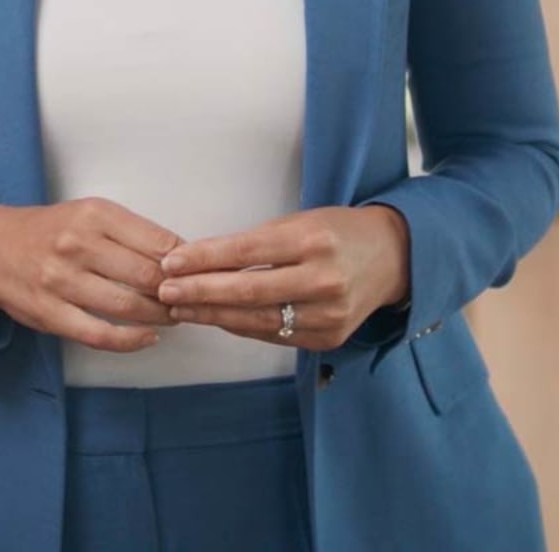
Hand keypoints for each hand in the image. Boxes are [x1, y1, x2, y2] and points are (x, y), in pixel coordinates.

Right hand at [0, 198, 183, 354]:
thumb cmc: (51, 231)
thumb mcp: (91, 214)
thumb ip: (133, 232)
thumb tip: (182, 254)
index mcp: (95, 215)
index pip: (158, 240)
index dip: (185, 262)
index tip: (198, 272)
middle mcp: (78, 245)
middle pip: (147, 275)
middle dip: (176, 292)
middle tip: (190, 298)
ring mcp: (61, 281)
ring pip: (127, 306)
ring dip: (159, 316)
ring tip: (174, 316)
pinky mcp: (49, 313)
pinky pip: (99, 334)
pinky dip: (131, 340)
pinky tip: (148, 337)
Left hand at [154, 206, 411, 350]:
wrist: (393, 257)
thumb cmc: (336, 232)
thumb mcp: (301, 222)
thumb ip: (256, 244)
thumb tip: (198, 262)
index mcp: (314, 240)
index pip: (246, 252)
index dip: (204, 259)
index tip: (170, 262)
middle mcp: (324, 279)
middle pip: (248, 291)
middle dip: (200, 293)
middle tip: (165, 292)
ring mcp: (330, 313)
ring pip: (258, 319)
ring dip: (213, 315)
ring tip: (181, 309)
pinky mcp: (330, 337)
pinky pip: (275, 335)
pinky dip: (242, 326)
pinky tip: (217, 319)